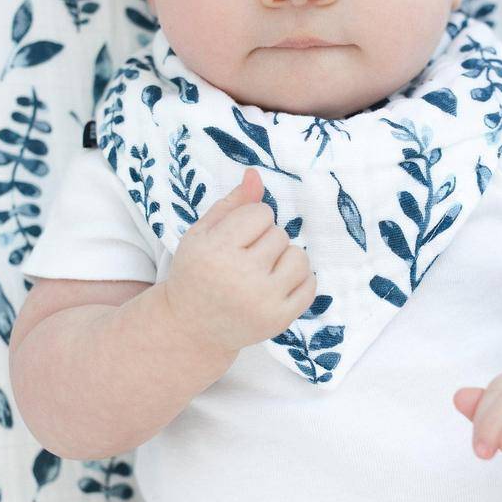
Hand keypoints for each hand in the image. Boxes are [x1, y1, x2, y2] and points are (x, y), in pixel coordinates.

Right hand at [163, 166, 317, 356]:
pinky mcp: (279, 320)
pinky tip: (276, 284)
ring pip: (299, 257)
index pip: (261, 213)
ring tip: (263, 269)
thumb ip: (232, 203)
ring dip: (284, 258)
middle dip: (265, 240)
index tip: (236, 237)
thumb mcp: (202, 234)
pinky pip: (310, 285)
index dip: (250, 221)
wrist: (191, 327)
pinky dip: (298, 280)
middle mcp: (241, 277)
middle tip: (244, 258)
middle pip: (279, 234)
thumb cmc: (196, 273)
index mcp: (216, 251)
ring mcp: (263, 301)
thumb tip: (255, 174)